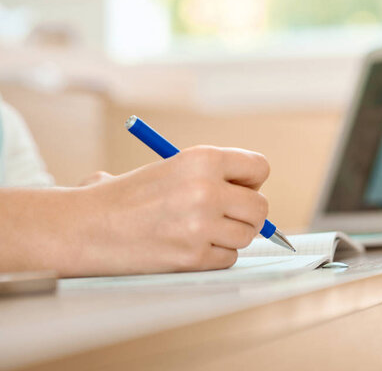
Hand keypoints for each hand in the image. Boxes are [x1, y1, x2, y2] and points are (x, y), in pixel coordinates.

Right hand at [67, 146, 269, 275]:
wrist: (86, 225)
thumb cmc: (128, 195)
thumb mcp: (172, 167)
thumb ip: (213, 174)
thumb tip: (250, 191)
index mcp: (203, 158)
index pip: (260, 167)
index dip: (251, 181)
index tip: (238, 190)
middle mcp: (207, 189)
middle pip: (261, 207)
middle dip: (246, 214)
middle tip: (223, 216)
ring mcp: (201, 225)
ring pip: (246, 235)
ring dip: (229, 237)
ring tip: (198, 231)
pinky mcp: (193, 256)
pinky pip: (228, 258)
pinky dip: (214, 256)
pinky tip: (188, 247)